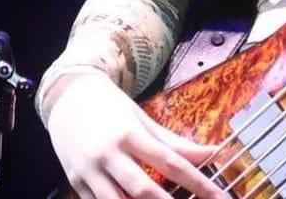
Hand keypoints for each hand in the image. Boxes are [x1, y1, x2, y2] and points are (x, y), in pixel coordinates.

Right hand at [46, 70, 222, 198]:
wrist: (68, 97)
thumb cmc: (112, 107)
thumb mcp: (143, 119)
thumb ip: (175, 142)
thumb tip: (211, 153)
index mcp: (131, 134)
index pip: (169, 162)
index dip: (196, 181)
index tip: (217, 195)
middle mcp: (109, 154)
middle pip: (143, 189)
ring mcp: (89, 173)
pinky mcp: (75, 185)